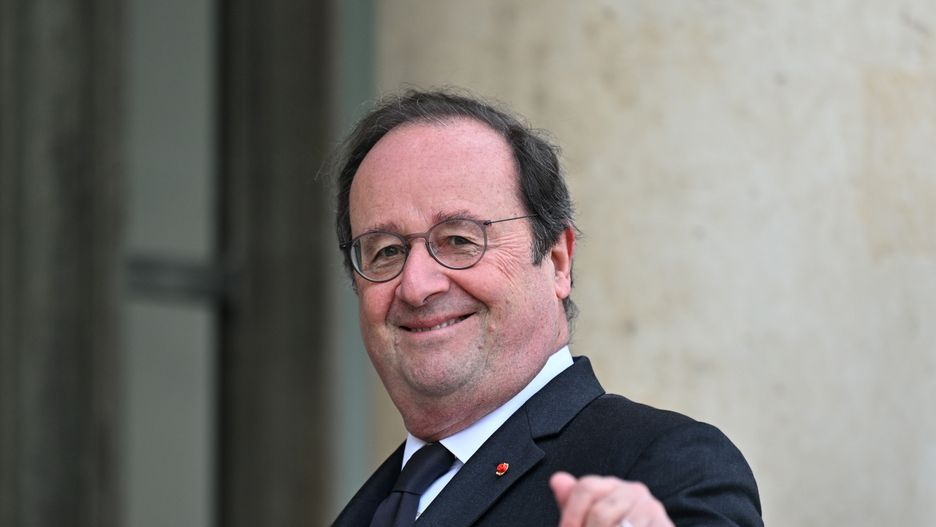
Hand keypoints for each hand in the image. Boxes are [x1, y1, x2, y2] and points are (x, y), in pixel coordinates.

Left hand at [550, 472, 674, 526]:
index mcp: (611, 486)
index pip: (586, 487)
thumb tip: (557, 479)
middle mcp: (633, 491)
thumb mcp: (590, 520)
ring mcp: (651, 508)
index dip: (572, 514)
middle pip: (600, 512)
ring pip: (618, 526)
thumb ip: (573, 505)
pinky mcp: (664, 524)